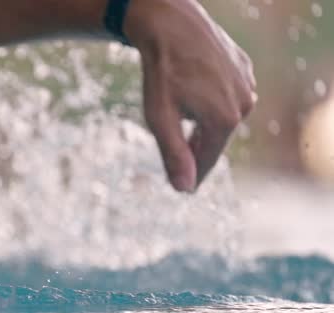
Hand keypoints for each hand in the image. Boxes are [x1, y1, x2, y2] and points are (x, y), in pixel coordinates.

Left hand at [125, 0, 256, 191]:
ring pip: (222, 116)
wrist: (172, 26)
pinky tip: (195, 89)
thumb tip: (184, 189)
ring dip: (203, 120)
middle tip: (177, 149)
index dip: (193, 175)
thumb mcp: (160, 118)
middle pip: (216, 138)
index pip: (208, 161)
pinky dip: (212, 98)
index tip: (183, 190)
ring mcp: (248, 84)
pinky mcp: (245, 69)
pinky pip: (227, 94)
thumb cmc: (162, 73)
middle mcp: (244, 103)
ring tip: (182, 108)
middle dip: (196, 145)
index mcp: (224, 120)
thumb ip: (174, 154)